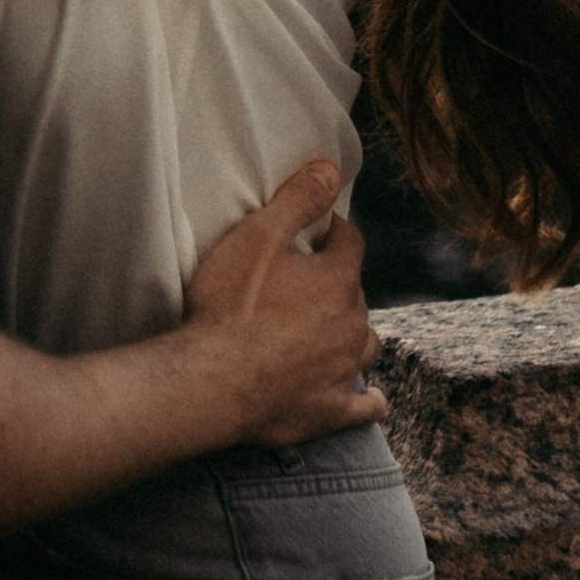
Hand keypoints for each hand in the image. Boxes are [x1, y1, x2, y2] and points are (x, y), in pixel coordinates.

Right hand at [185, 159, 384, 452]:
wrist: (212, 380)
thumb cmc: (229, 305)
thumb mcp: (258, 236)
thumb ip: (298, 200)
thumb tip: (331, 168)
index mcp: (338, 280)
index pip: (350, 243)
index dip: (334, 232)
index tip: (317, 231)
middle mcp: (352, 323)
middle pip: (355, 294)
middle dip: (336, 284)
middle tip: (302, 283)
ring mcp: (345, 369)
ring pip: (364, 343)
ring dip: (350, 333)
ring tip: (328, 330)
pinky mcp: (332, 410)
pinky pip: (365, 404)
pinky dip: (367, 397)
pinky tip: (365, 395)